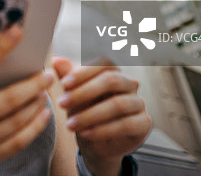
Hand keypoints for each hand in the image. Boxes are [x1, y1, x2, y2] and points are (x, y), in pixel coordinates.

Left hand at [53, 57, 150, 175]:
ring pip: (118, 104)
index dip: (84, 72)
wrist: (95, 141)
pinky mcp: (144, 123)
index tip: (63, 84)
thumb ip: (67, 77)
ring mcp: (139, 103)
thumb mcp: (72, 94)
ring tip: (70, 124)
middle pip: (111, 80)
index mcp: (113, 71)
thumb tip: (56, 60)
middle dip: (84, 92)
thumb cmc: (84, 110)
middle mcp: (129, 83)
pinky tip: (86, 134)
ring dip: (91, 115)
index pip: (103, 63)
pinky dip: (104, 130)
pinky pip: (127, 124)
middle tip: (62, 104)